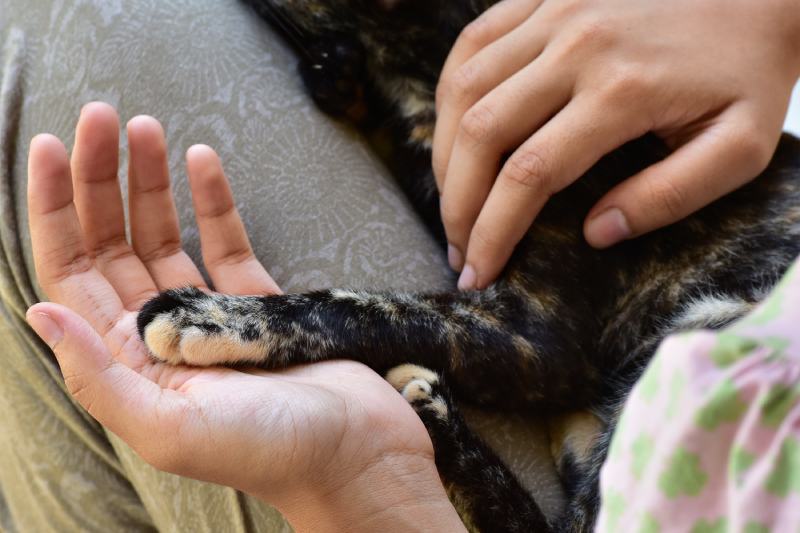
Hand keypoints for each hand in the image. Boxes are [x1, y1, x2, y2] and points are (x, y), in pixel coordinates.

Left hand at [26, 103, 463, 531]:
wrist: (360, 453)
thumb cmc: (270, 453)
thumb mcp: (169, 428)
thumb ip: (98, 376)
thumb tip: (38, 311)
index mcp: (130, 366)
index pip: (73, 275)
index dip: (54, 211)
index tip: (50, 148)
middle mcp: (161, 337)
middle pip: (114, 244)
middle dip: (100, 180)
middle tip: (101, 117)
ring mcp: (211, 316)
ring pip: (165, 236)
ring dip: (150, 181)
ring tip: (144, 126)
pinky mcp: (260, 305)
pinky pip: (227, 243)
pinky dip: (213, 201)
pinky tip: (202, 160)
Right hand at [433, 0, 799, 289]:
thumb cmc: (751, 71)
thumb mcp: (740, 148)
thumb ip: (669, 196)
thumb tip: (595, 233)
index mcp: (622, 90)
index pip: (529, 173)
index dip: (493, 231)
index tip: (479, 271)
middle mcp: (575, 45)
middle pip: (481, 133)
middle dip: (456, 203)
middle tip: (456, 248)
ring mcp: (553, 12)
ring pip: (464, 88)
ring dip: (443, 153)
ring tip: (451, 200)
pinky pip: (472, 43)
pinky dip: (450, 94)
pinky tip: (453, 133)